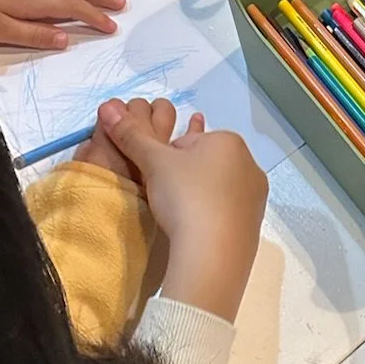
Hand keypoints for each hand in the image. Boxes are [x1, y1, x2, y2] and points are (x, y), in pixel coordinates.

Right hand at [96, 97, 266, 322]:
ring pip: (216, 190)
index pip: (186, 141)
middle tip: (167, 199)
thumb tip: (108, 106)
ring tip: (180, 217)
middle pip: (203, 164)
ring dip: (197, 197)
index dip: (165, 158)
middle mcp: (250, 164)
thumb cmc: (185, 198)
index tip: (157, 179)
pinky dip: (211, 218)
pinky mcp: (255, 226)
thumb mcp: (153, 162)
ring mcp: (256, 197)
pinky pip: (227, 214)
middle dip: (183, 177)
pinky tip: (198, 230)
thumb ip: (131, 134)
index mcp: (230, 141)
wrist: (213, 256)